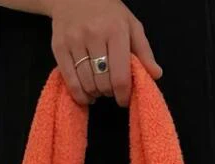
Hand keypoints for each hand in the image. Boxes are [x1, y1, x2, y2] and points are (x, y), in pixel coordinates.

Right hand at [44, 0, 162, 106]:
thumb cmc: (108, 12)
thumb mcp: (131, 25)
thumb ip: (144, 51)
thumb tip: (156, 74)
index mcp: (116, 31)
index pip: (120, 75)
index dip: (124, 95)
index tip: (124, 100)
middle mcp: (94, 35)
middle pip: (103, 83)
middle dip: (109, 92)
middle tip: (111, 89)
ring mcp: (74, 41)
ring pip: (87, 84)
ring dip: (95, 93)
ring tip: (99, 89)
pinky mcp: (59, 47)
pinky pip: (70, 81)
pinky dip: (79, 94)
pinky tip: (86, 94)